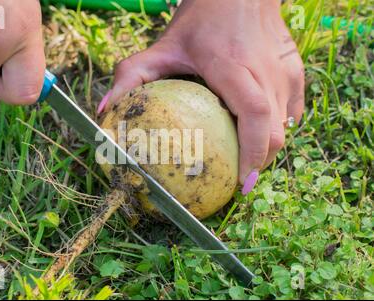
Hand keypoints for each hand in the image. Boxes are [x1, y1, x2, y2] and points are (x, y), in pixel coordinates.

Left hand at [100, 0, 304, 193]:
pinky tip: (257, 136)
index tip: (241, 184)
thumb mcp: (163, 45)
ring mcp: (286, 72)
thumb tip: (105, 111)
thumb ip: (132, 76)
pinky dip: (276, 130)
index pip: (255, 116)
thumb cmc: (202, 17)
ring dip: (267, 150)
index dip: (253, 155)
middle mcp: (266, 72)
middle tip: (238, 183)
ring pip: (286, 126)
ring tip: (246, 164)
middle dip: (260, 164)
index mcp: (233, 66)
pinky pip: (291, 112)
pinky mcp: (295, 72)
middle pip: (276, 132)